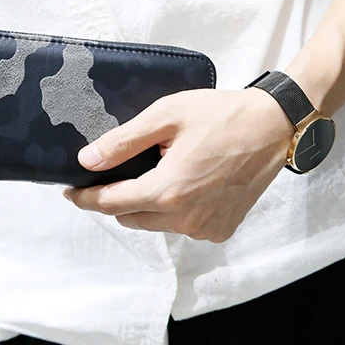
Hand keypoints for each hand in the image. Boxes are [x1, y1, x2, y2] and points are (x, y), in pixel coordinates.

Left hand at [63, 88, 296, 243]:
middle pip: (130, 216)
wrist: (274, 126)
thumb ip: (123, 141)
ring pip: (155, 223)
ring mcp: (205, 227)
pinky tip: (186, 182)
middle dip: (117, 197)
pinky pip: (183, 225)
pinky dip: (175, 209)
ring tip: (159, 169)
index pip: (110, 203)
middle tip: (118, 170)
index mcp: (168, 191)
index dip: (85, 198)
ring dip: (147, 203)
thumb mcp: (166, 116)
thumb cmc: (222, 115)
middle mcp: (186, 218)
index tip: (69, 191)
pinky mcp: (221, 229)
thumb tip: (88, 160)